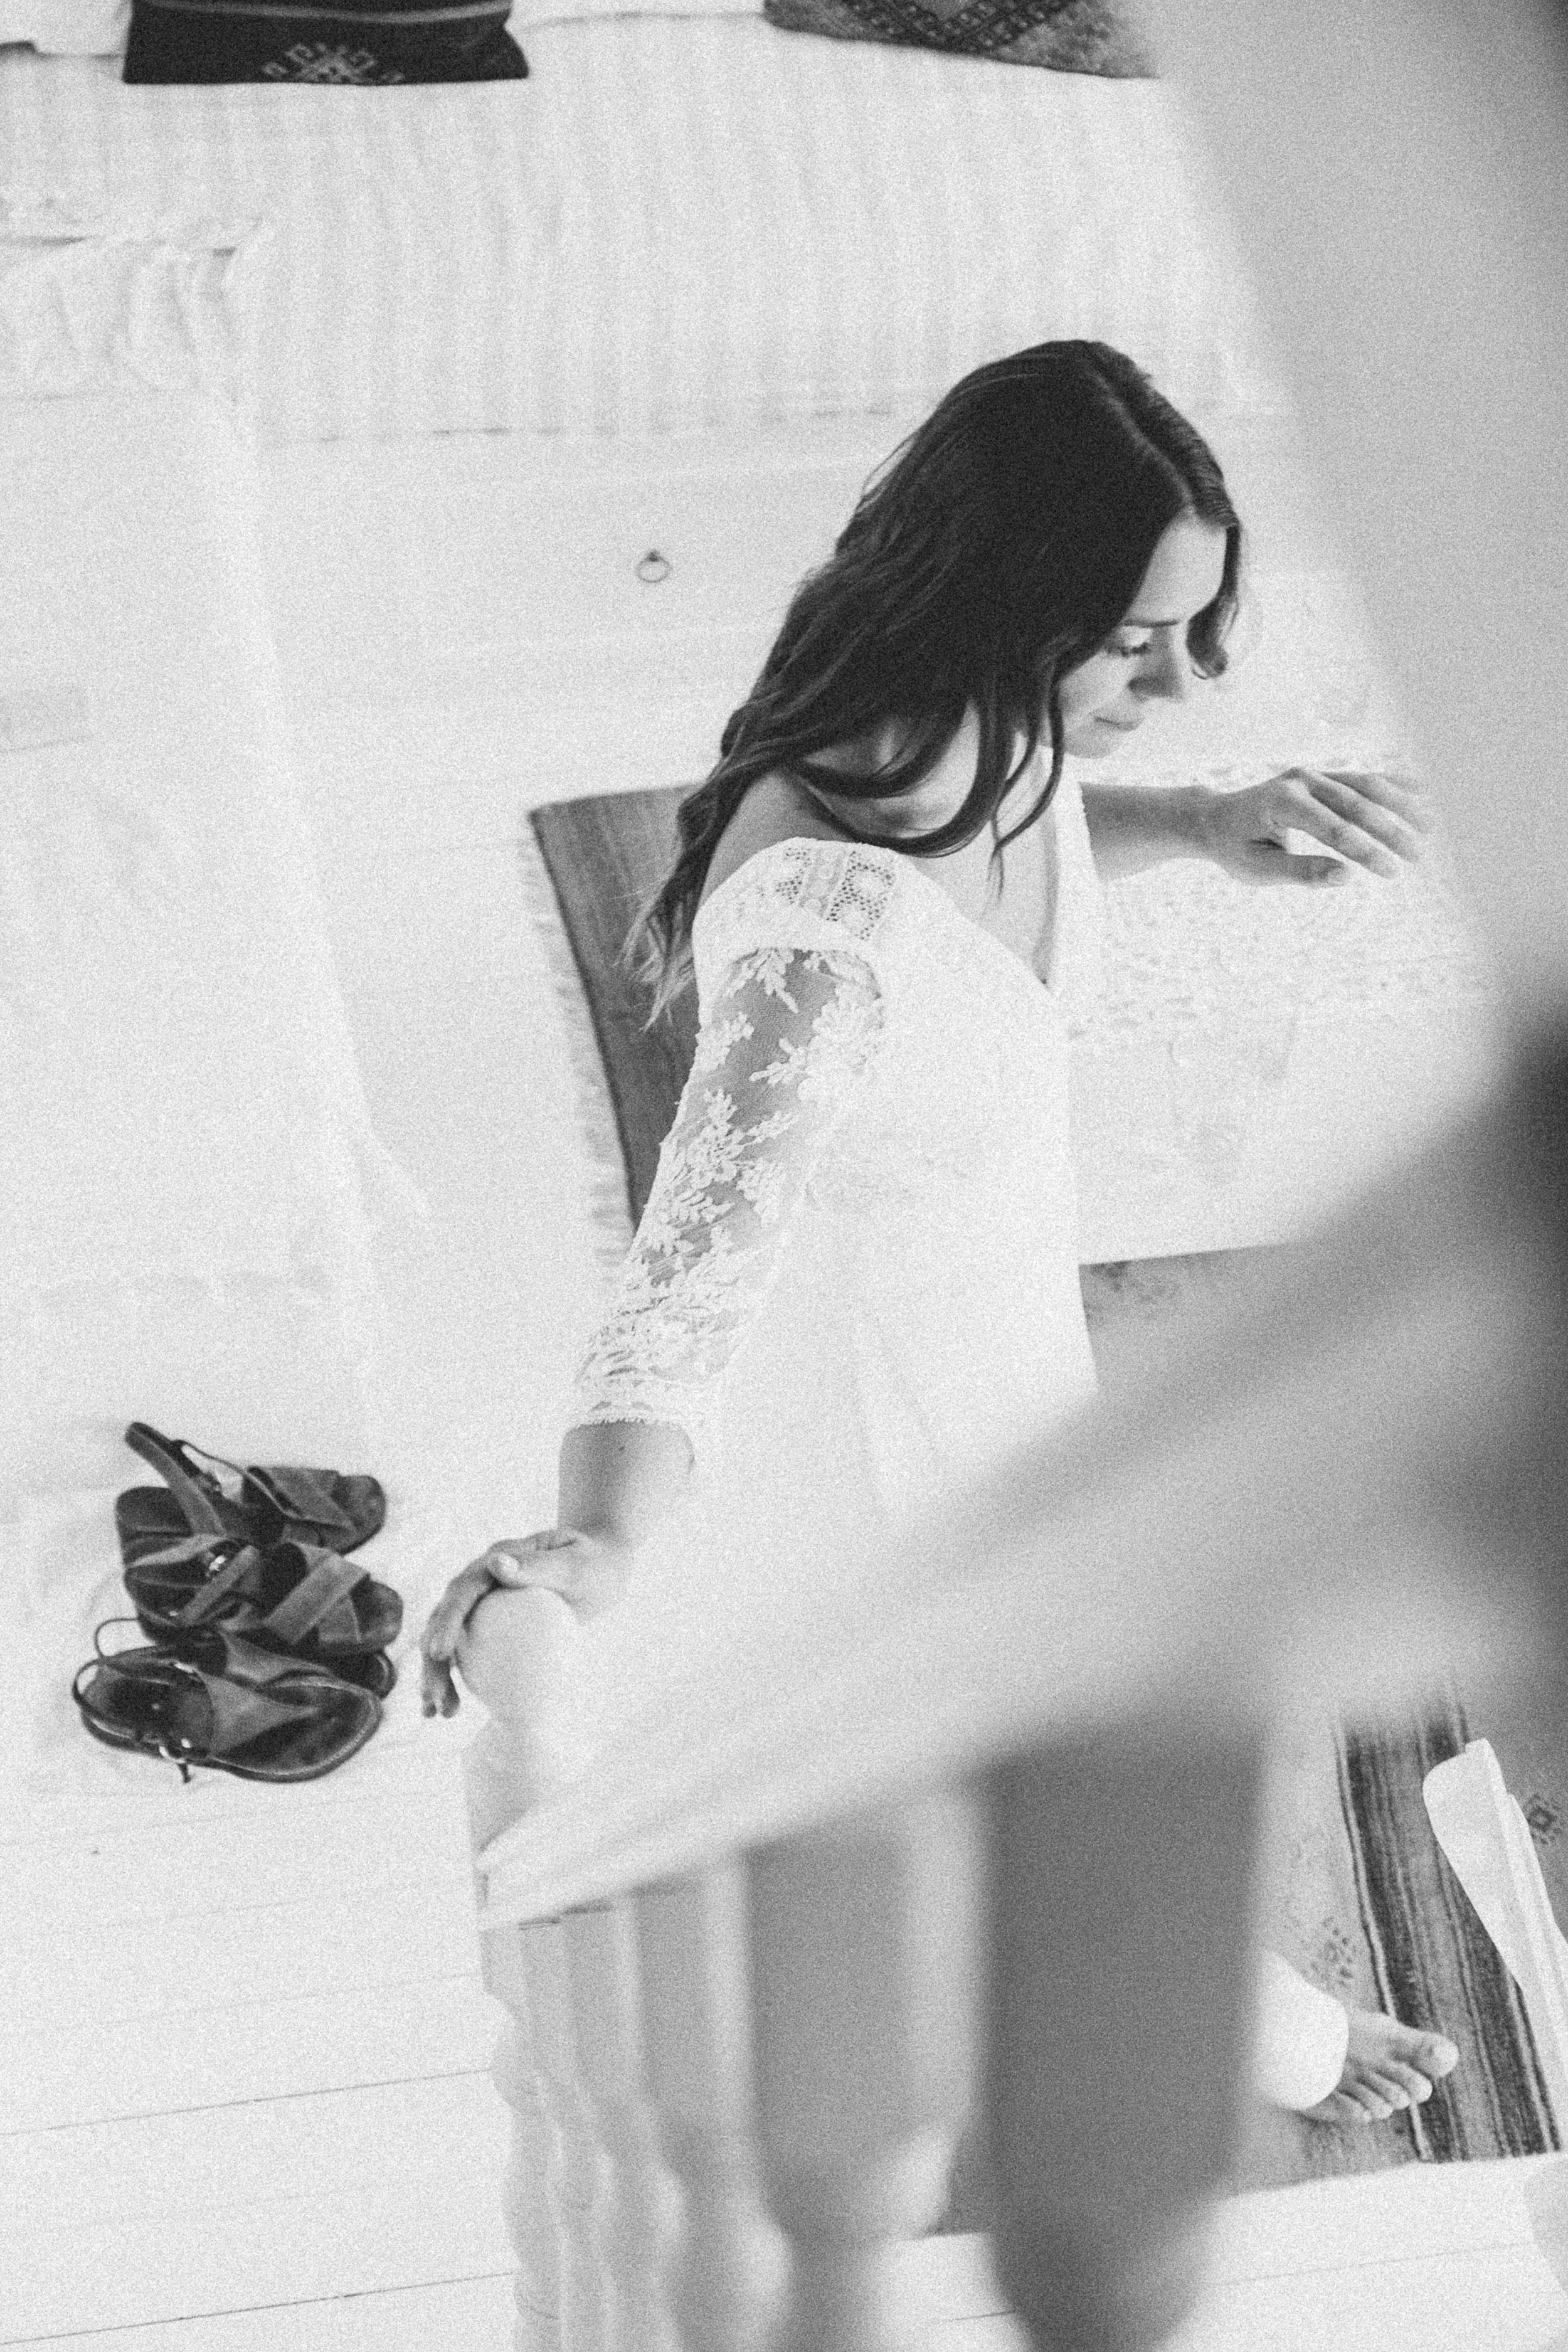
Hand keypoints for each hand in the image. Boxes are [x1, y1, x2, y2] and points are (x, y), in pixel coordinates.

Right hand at [419, 1526, 633, 1719]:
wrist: (599, 1569)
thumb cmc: (591, 1564)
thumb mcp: (572, 1565)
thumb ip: (537, 1567)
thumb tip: (496, 1563)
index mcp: (494, 1559)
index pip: (462, 1590)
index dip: (447, 1620)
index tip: (440, 1653)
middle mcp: (480, 1581)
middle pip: (444, 1619)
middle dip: (432, 1659)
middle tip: (434, 1696)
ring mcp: (482, 1604)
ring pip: (448, 1639)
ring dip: (436, 1674)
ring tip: (438, 1713)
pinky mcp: (488, 1625)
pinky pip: (467, 1653)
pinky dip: (456, 1680)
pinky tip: (450, 1710)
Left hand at [1199, 767, 1433, 885]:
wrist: (1215, 818)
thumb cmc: (1235, 849)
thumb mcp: (1258, 870)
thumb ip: (1301, 873)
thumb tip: (1346, 877)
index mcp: (1282, 803)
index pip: (1333, 829)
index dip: (1365, 850)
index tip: (1391, 872)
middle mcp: (1301, 780)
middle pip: (1356, 803)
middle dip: (1390, 830)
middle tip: (1418, 856)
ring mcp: (1314, 774)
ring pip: (1367, 783)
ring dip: (1402, 803)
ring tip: (1434, 825)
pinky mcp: (1324, 776)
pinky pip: (1364, 778)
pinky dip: (1394, 785)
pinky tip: (1426, 792)